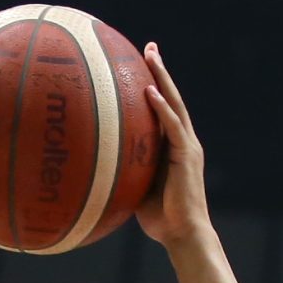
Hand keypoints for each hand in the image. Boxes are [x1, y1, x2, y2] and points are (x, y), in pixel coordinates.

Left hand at [135, 44, 210, 246]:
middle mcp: (184, 141)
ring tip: (151, 55)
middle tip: (150, 48)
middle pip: (172, 99)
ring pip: (175, 104)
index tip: (142, 67)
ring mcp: (188, 147)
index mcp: (175, 148)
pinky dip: (161, 108)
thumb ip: (124, 171)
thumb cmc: (160, 219)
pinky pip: (172, 126)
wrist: (183, 235)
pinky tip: (149, 92)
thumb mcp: (137, 189)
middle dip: (161, 72)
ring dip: (162, 79)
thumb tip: (95, 165)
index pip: (164, 111)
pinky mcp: (187, 156)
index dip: (155, 87)